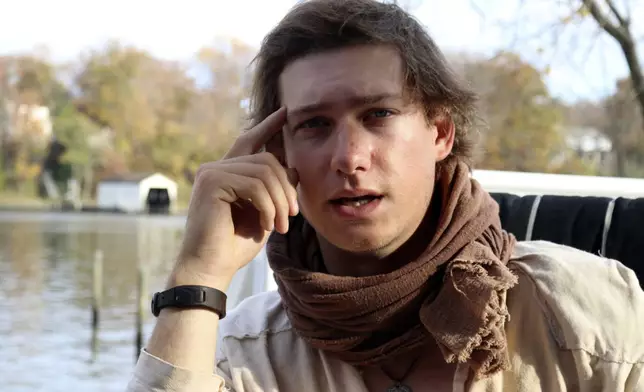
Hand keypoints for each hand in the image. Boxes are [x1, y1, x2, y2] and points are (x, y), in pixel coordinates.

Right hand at [172, 107, 297, 287]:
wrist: (211, 269)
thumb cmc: (234, 246)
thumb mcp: (264, 213)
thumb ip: (275, 190)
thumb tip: (293, 167)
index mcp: (227, 173)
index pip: (249, 141)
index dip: (268, 126)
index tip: (285, 113)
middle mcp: (216, 168)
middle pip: (268, 159)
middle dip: (287, 187)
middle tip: (292, 216)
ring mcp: (211, 173)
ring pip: (265, 171)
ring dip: (280, 201)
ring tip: (281, 225)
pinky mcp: (211, 182)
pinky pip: (255, 184)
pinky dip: (268, 206)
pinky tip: (267, 225)